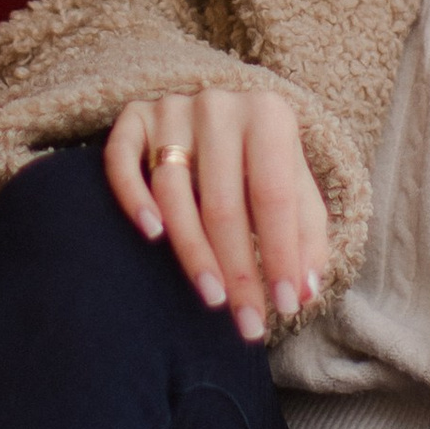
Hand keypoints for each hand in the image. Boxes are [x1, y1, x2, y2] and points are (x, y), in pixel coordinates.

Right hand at [105, 89, 328, 343]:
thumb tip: (305, 292)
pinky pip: (122, 160)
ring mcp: (171, 108)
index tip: (287, 305)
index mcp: (269, 114)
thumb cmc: (266, 162)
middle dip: (239, 271)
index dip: (281, 254)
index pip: (274, 195)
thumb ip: (307, 236)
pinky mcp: (134, 117)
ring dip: (192, 252)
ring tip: (213, 298)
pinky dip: (134, 198)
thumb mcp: (297, 189)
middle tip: (249, 322)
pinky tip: (153, 235)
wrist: (227, 110)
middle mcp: (218, 106)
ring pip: (173, 190)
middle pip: (223, 202)